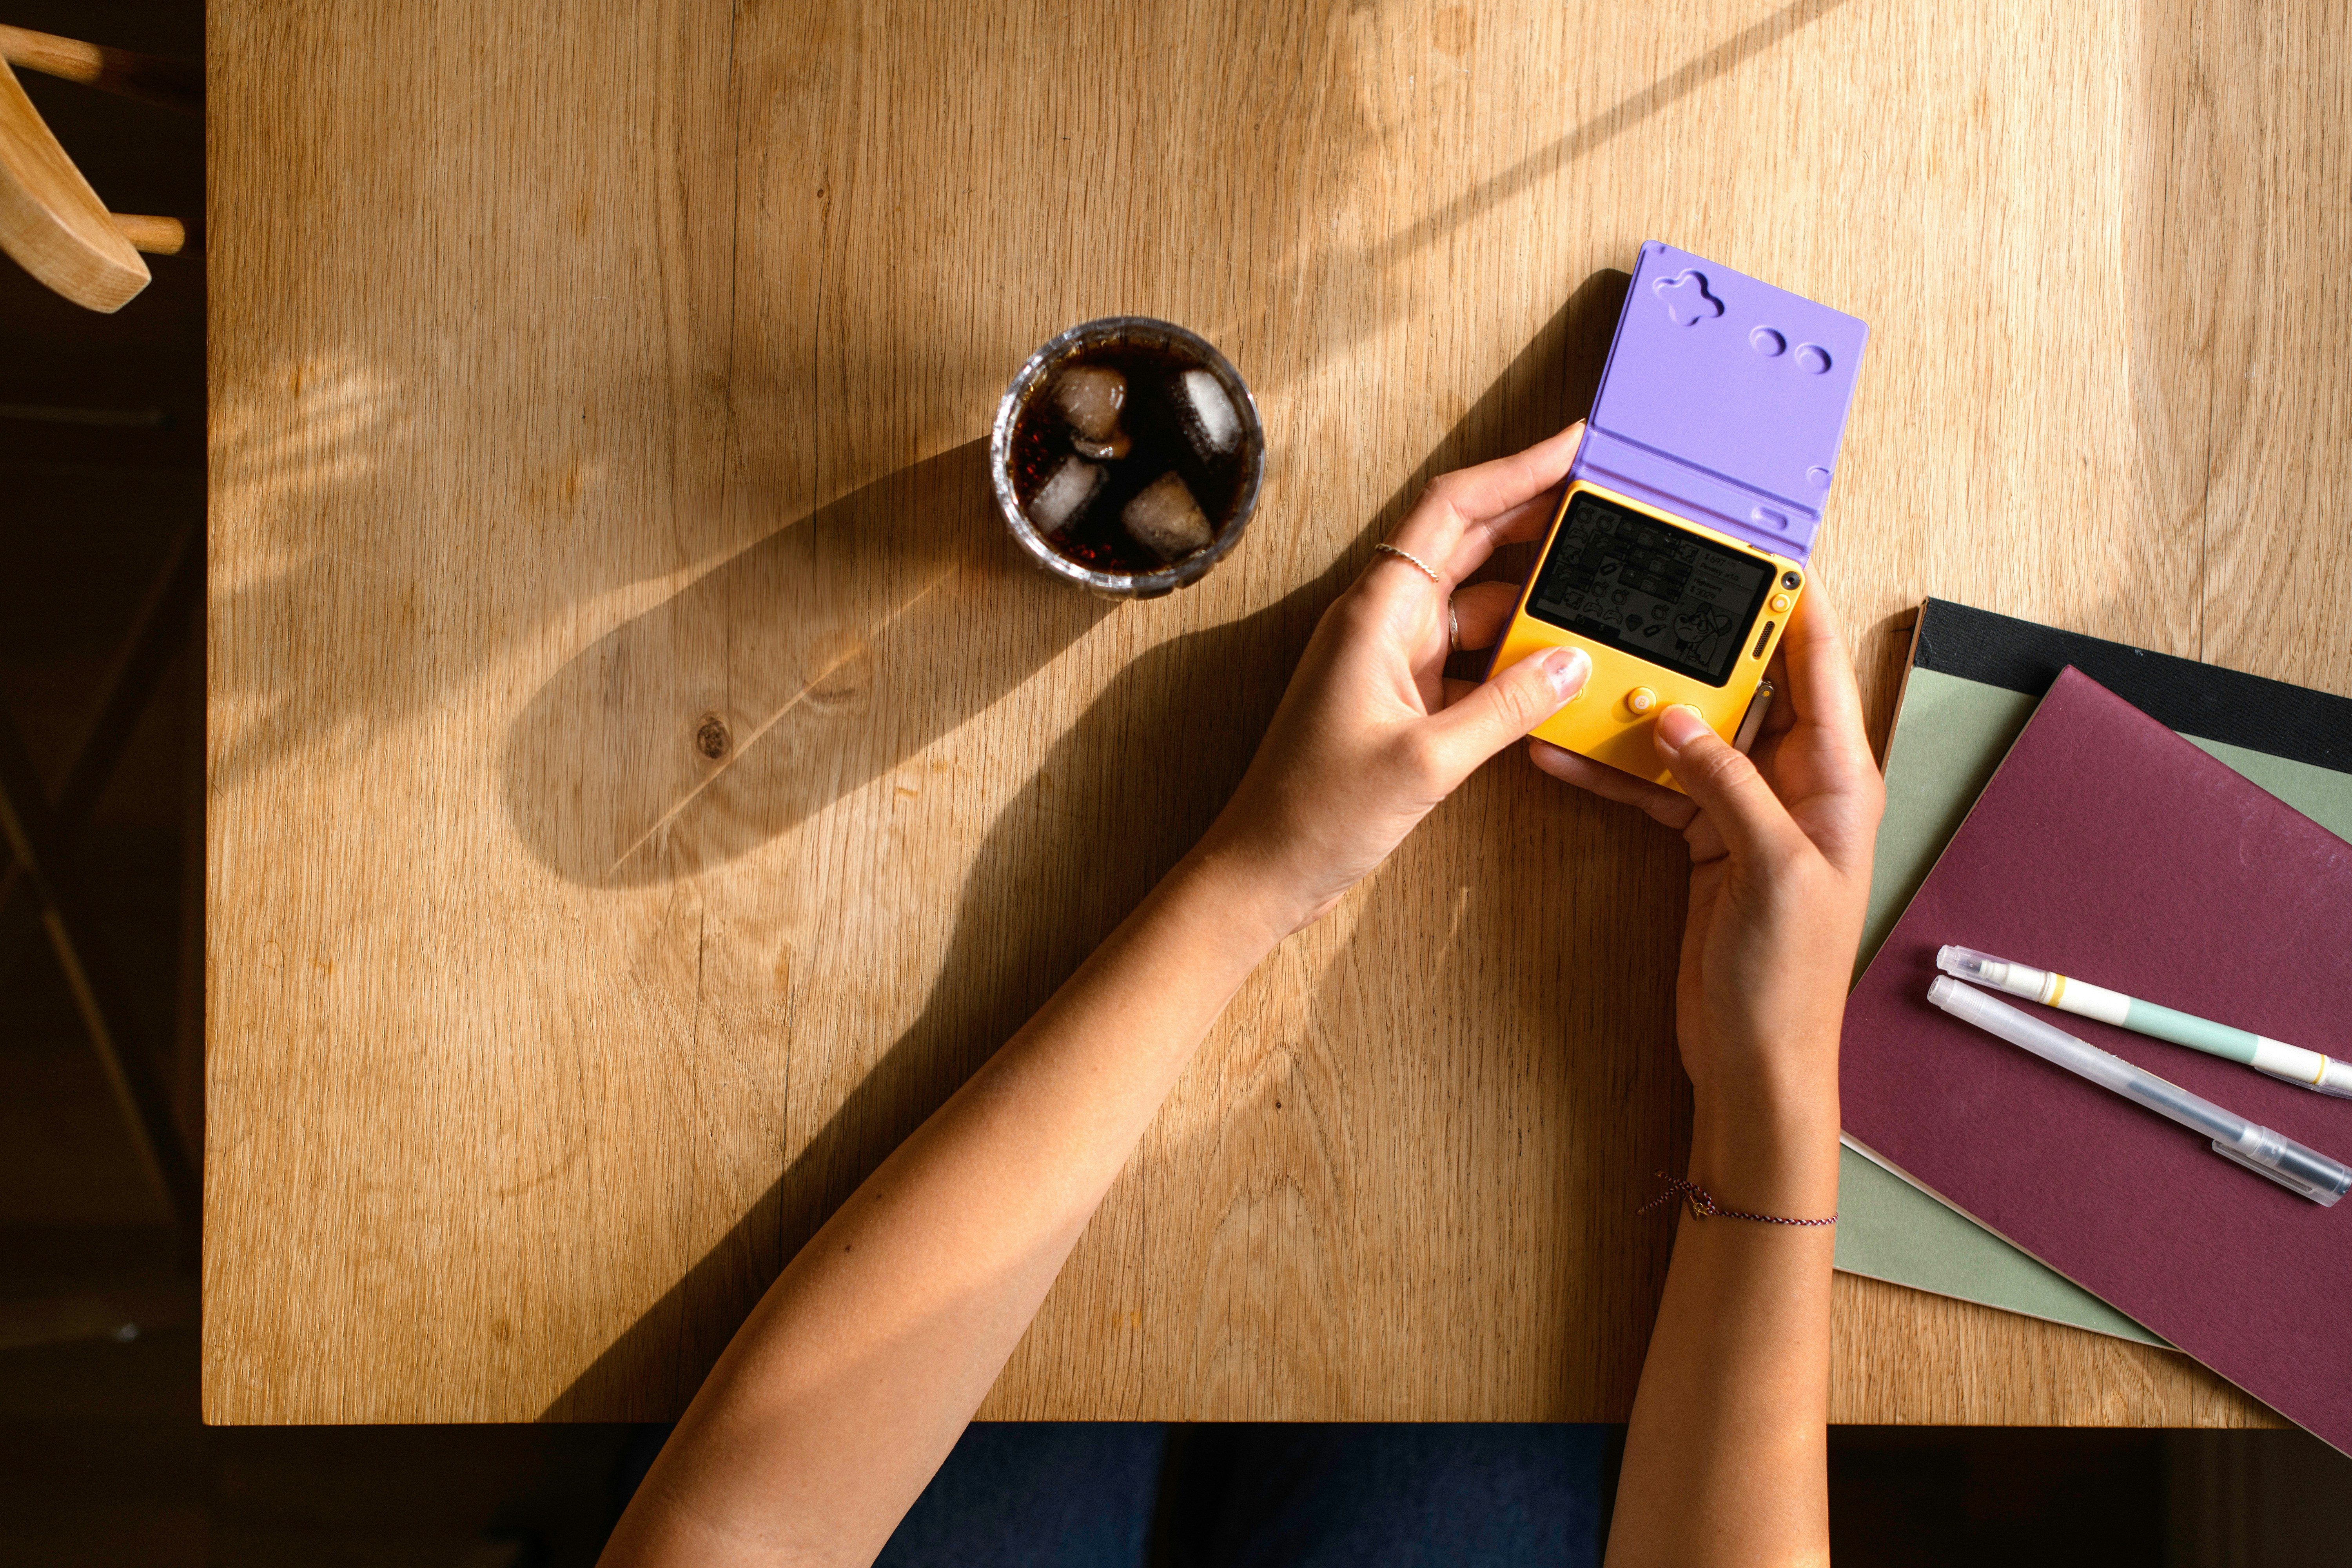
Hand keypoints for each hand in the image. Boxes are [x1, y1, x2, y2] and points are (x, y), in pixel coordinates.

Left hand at [1195, 423, 1595, 937]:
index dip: (1515, 469)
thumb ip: (1506, 708)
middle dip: (1537, 517)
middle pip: (1470, 542)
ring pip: (1478, 602)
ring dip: (1534, 593)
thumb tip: (1570, 663)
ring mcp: (1394, 659)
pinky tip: (1559, 659)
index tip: (1572, 446)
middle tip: (1606, 504)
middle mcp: (1384, 622)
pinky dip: (1515, 652)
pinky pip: (1472, 655)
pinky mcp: (1405, 697)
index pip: (1453, 510)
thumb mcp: (1426, 761)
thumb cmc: (1318, 813)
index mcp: (1377, 613)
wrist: (1266, 868)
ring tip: (1599, 581)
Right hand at [1530, 585, 1882, 1201]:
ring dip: (1638, 707)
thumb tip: (1675, 716)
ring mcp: (1745, 811)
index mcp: (1837, 779)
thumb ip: (1723, 783)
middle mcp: (1795, 784)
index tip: (1754, 549)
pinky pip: (1654, 785)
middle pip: (1747, 688)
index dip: (1790, 604)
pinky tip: (1564, 751)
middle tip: (1649, 593)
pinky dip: (1612, 768)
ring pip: (1689, 732)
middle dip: (1698, 644)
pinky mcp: (1703, 840)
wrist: (1755, 1060)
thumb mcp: (1768, 868)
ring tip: (1588, 668)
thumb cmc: (1787, 979)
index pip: (1816, 666)